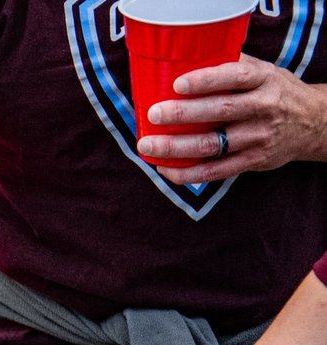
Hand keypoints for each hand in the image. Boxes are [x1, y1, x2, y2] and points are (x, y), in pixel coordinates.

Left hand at [140, 55, 326, 183]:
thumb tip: (186, 58)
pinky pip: (216, 171)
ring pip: (212, 145)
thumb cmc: (275, 92)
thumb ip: (233, 66)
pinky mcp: (253, 161)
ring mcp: (258, 137)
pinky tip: (165, 169)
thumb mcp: (264, 72)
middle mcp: (263, 108)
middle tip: (154, 114)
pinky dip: (188, 173)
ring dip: (176, 148)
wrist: (312, 123)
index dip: (206, 80)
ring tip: (148, 146)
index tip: (177, 84)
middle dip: (183, 114)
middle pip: (219, 112)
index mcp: (264, 80)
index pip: (236, 76)